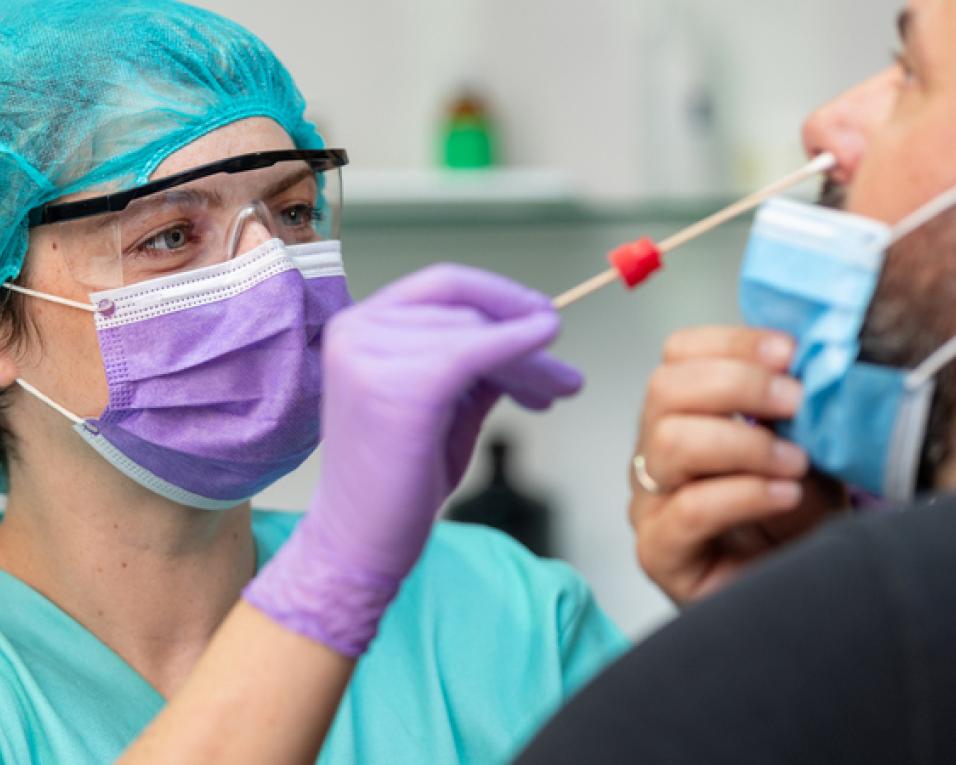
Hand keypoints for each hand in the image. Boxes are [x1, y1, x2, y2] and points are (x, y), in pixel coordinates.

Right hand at [245, 264, 581, 654]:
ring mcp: (371, 355)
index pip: (442, 284)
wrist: (359, 543)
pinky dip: (518, 350)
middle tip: (565, 376)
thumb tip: (534, 332)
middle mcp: (356, 330)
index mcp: (359, 326)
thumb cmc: (400, 478)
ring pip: (477, 332)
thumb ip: (477, 363)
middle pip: (465, 310)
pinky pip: (475, 353)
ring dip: (531, 359)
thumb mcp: (444, 403)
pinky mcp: (399, 386)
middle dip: (525, 335)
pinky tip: (548, 357)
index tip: (543, 316)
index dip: (500, 294)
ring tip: (563, 389)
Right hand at [631, 326, 846, 604]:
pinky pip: (690, 509)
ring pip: (669, 443)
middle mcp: (656, 451)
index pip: (680, 354)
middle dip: (737, 384)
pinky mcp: (658, 551)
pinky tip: (784, 495)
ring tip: (794, 462)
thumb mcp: (806, 446)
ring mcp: (650, 501)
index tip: (788, 352)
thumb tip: (801, 364)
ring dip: (743, 443)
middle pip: (664, 389)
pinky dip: (745, 494)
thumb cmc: (799, 520)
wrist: (803, 593)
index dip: (731, 343)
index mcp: (685, 413)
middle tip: (795, 402)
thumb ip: (793, 409)